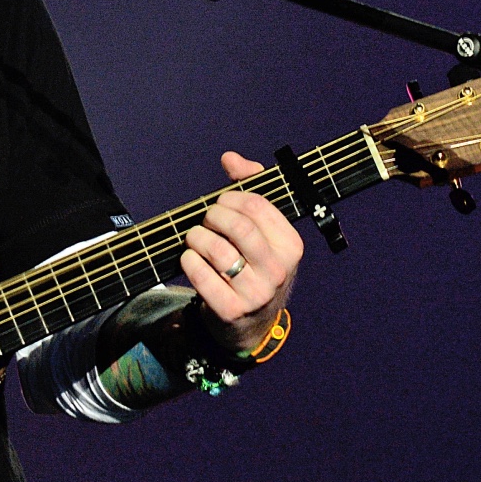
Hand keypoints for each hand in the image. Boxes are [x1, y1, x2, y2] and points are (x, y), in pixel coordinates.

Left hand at [179, 151, 303, 353]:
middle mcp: (278, 270)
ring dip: (196, 237)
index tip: (221, 201)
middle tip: (206, 220)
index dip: (231, 197)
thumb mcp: (264, 233)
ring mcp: (256, 293)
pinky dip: (188, 261)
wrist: (251, 323)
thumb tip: (230, 158)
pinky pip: (201, 276)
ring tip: (195, 238)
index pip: (258, 206)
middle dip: (213, 215)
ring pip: (217, 250)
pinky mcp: (231, 310)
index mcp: (291, 246)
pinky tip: (189, 258)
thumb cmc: (255, 266)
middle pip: (238, 226)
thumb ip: (251, 189)